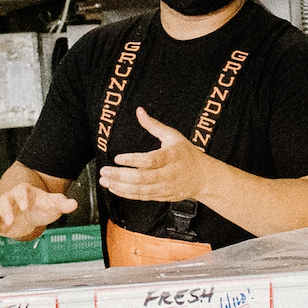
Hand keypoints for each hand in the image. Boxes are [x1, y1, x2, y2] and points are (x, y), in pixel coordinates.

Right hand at [0, 181, 77, 239]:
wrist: (33, 215)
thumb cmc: (42, 207)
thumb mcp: (53, 205)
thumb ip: (62, 203)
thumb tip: (74, 204)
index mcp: (24, 192)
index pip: (21, 191)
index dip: (21, 198)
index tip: (24, 206)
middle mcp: (11, 199)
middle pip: (4, 200)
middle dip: (6, 210)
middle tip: (11, 221)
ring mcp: (3, 209)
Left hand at [98, 111, 216, 205]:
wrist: (203, 177)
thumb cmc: (186, 153)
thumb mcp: (173, 136)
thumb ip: (153, 125)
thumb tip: (139, 111)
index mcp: (172, 156)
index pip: (151, 160)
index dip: (133, 160)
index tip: (117, 158)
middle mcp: (168, 174)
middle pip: (142, 178)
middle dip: (120, 176)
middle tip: (104, 171)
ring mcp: (165, 187)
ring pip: (140, 190)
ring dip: (120, 186)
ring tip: (104, 180)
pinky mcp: (162, 196)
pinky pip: (142, 197)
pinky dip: (126, 194)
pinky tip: (114, 188)